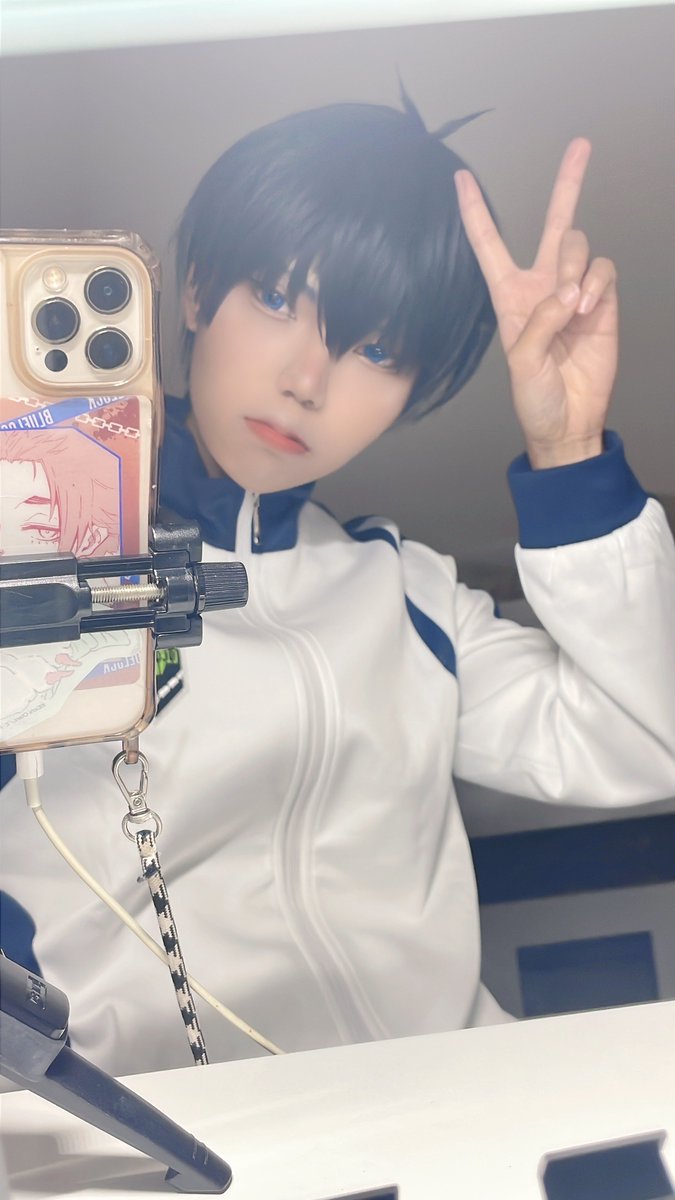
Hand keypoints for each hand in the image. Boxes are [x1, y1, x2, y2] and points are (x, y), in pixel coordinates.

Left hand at [455, 139, 617, 466]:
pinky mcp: (603, 302)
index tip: (461, 178)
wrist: (569, 423)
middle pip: (553, 223)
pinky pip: (603, 270)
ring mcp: (574, 291)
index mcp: (508, 296)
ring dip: (575, 268)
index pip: (489, 244)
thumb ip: (540, 322)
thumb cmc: (535, 398)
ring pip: (578, 246)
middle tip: (581, 145)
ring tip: (573, 307)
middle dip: (568, 183)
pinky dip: (596, 284)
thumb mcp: (522, 363)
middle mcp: (542, 286)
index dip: (474, 211)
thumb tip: (569, 293)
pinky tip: (587, 309)